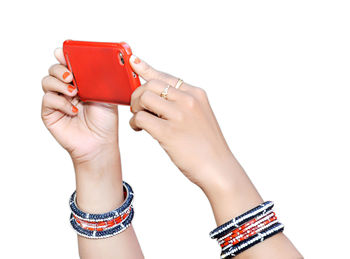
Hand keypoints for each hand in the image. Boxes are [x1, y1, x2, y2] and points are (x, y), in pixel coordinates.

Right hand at [41, 48, 119, 166]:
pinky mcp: (50, 113)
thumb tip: (97, 61)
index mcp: (80, 82)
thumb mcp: (106, 95)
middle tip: (71, 76)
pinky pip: (48, 99)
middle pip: (54, 69)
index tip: (63, 52)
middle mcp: (67, 89)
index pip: (67, 63)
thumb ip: (100, 78)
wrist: (100, 143)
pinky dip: (61, 102)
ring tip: (74, 93)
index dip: (63, 55)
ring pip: (47, 81)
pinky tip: (74, 110)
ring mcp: (57, 100)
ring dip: (59, 84)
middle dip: (60, 69)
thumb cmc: (105, 121)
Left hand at [129, 55, 235, 189]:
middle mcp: (188, 100)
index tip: (134, 61)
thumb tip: (156, 97)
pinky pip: (141, 118)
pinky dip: (135, 123)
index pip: (166, 76)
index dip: (146, 69)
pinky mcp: (169, 132)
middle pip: (151, 84)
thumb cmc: (207, 145)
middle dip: (137, 94)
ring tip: (139, 120)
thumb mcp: (200, 116)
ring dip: (135, 108)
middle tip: (137, 108)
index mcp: (196, 94)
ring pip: (144, 97)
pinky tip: (139, 129)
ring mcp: (179, 115)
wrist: (218, 168)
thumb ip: (182, 103)